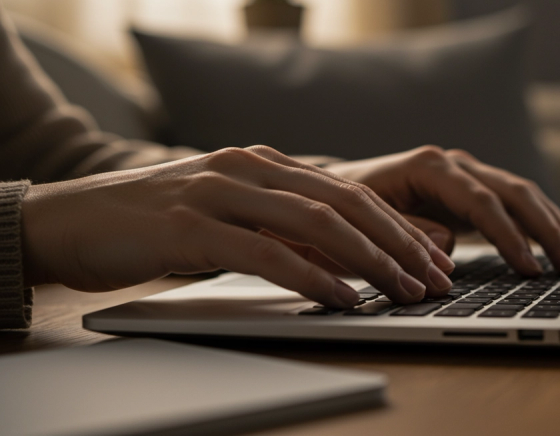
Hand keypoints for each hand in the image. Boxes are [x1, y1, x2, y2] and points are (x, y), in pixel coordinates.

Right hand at [21, 146, 455, 307]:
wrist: (70, 218)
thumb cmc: (154, 222)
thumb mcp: (230, 216)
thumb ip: (281, 227)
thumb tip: (343, 258)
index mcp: (263, 163)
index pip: (349, 193)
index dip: (398, 226)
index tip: (434, 257)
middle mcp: (248, 168)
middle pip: (346, 203)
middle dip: (399, 243)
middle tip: (436, 276)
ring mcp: (219, 191)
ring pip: (315, 222)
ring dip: (369, 259)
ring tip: (404, 289)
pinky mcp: (190, 225)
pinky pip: (267, 252)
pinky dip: (313, 276)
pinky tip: (343, 297)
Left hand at [324, 146, 559, 273]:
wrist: (336, 191)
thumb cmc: (348, 210)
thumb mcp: (367, 222)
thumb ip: (408, 232)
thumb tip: (449, 243)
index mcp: (430, 166)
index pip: (482, 201)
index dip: (510, 237)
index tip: (530, 269)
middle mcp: (454, 164)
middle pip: (514, 192)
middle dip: (547, 230)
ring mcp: (466, 174)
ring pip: (523, 195)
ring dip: (554, 227)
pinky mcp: (472, 191)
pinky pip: (516, 205)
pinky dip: (541, 225)